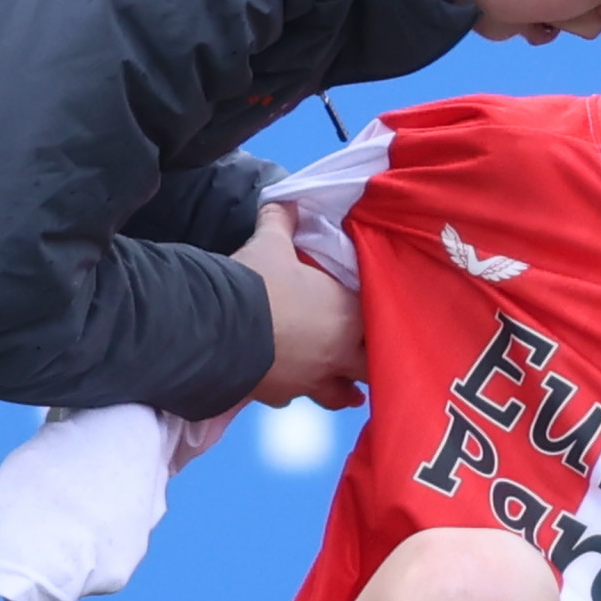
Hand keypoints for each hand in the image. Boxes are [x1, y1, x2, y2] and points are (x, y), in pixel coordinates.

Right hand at [242, 207, 362, 409]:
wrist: (219, 329)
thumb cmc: (257, 284)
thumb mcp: (270, 244)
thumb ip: (282, 221)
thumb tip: (286, 200)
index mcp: (348, 314)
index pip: (381, 320)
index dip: (381, 319)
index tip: (378, 316)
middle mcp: (338, 352)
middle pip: (371, 367)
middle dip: (370, 364)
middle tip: (369, 358)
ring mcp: (311, 379)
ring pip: (339, 394)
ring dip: (343, 391)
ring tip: (349, 392)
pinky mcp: (280, 396)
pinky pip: (294, 399)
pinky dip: (295, 393)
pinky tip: (289, 388)